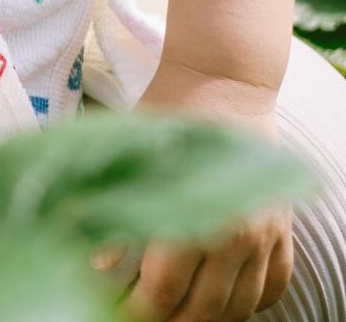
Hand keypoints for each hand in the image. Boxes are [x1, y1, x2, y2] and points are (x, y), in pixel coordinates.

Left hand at [114, 65, 292, 318]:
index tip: (113, 311)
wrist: (224, 77)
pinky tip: (225, 302)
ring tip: (177, 315)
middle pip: (202, 310)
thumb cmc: (170, 108)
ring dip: (208, 319)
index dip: (135, 310)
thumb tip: (92, 261)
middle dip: (168, 321)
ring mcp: (265, 235)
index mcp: (196, 215)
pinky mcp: (282, 229)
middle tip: (139, 316)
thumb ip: (113, 207)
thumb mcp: (132, 152)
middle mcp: (238, 234)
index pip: (163, 291)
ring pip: (239, 307)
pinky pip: (274, 286)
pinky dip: (251, 303)